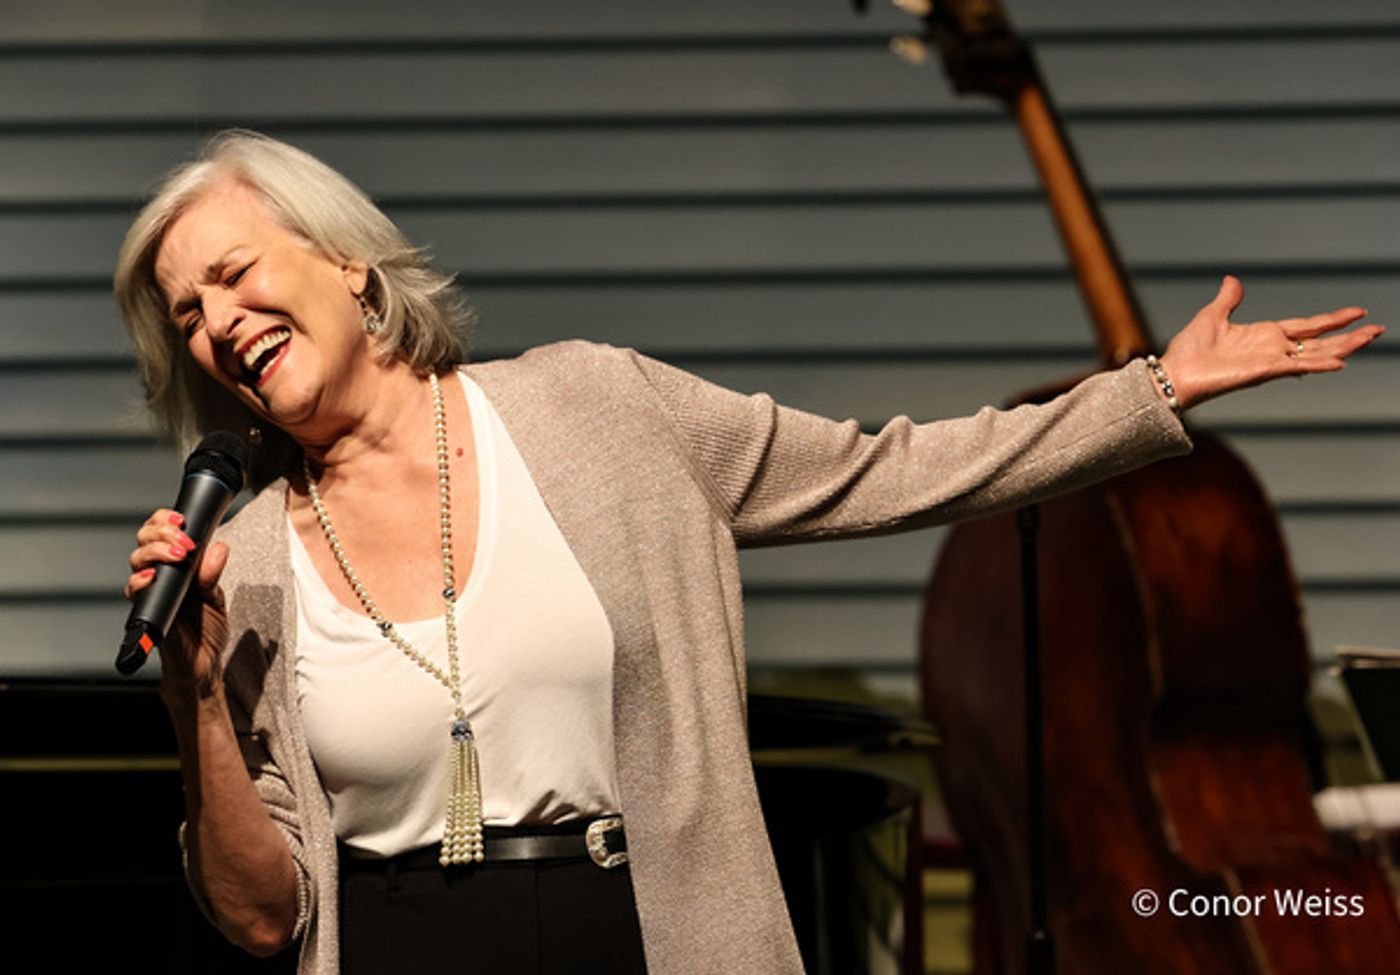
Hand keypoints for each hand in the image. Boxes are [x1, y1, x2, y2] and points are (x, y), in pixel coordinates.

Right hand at [126, 509, 229, 693]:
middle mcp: (159, 574)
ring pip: (136, 559)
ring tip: (177, 557)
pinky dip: (140, 580)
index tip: (182, 520)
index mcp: (177, 565)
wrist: (201, 663)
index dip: (165, 520)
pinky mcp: (145, 609)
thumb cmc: (206, 629)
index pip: (161, 531)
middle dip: (162, 532)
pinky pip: (133, 590)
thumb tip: (218, 548)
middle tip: (184, 542)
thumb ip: (212, 573)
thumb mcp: (216, 597)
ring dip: (155, 551)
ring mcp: (150, 590)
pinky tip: (152, 577)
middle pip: (144, 539)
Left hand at [1158, 276, 1383, 410]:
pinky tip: (1340, 363)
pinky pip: (1295, 367)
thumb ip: (1228, 299)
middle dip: (1349, 335)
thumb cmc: (1188, 350)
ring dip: (1344, 347)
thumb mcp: (1212, 315)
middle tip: (1378, 329)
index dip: (1332, 320)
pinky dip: (1317, 365)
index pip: (1308, 327)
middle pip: (1320, 342)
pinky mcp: (1261, 372)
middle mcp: (1272, 350)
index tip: (1357, 312)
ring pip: (1316, 354)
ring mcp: (1270, 362)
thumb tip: (1233, 280)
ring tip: (1370, 338)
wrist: (1173, 374)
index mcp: (1264, 336)